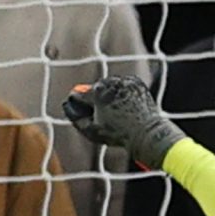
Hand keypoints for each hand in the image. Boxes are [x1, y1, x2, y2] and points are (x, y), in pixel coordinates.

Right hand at [63, 77, 186, 170]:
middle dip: (96, 99)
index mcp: (97, 92)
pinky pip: (123, 85)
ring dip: (109, 94)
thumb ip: (76, 117)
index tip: (84, 112)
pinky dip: (122, 92)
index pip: (80, 95)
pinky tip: (125, 105)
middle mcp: (110, 82)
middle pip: (95, 88)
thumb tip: (68, 105)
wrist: (146, 133)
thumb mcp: (92, 131)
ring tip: (115, 110)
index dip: (80, 105)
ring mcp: (124, 81)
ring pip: (109, 85)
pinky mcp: (136, 82)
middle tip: (103, 114)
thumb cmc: (118, 134)